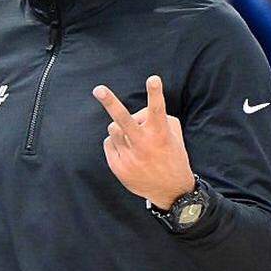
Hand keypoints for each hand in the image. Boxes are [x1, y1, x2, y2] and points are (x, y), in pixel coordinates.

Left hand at [94, 76, 194, 209]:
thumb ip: (156, 117)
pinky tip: (130, 153)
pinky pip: (109, 143)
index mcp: (160, 134)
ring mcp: (129, 157)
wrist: (171, 191)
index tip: (153, 78)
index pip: (157, 110)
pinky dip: (117, 143)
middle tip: (98, 89)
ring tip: (133, 139)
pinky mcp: (118, 167)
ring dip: (121, 129)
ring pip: (114, 129)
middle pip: (123, 119)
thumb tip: (135, 114)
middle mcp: (143, 144)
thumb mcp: (173, 134)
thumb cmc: (171, 154)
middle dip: (110, 102)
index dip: (155, 93)